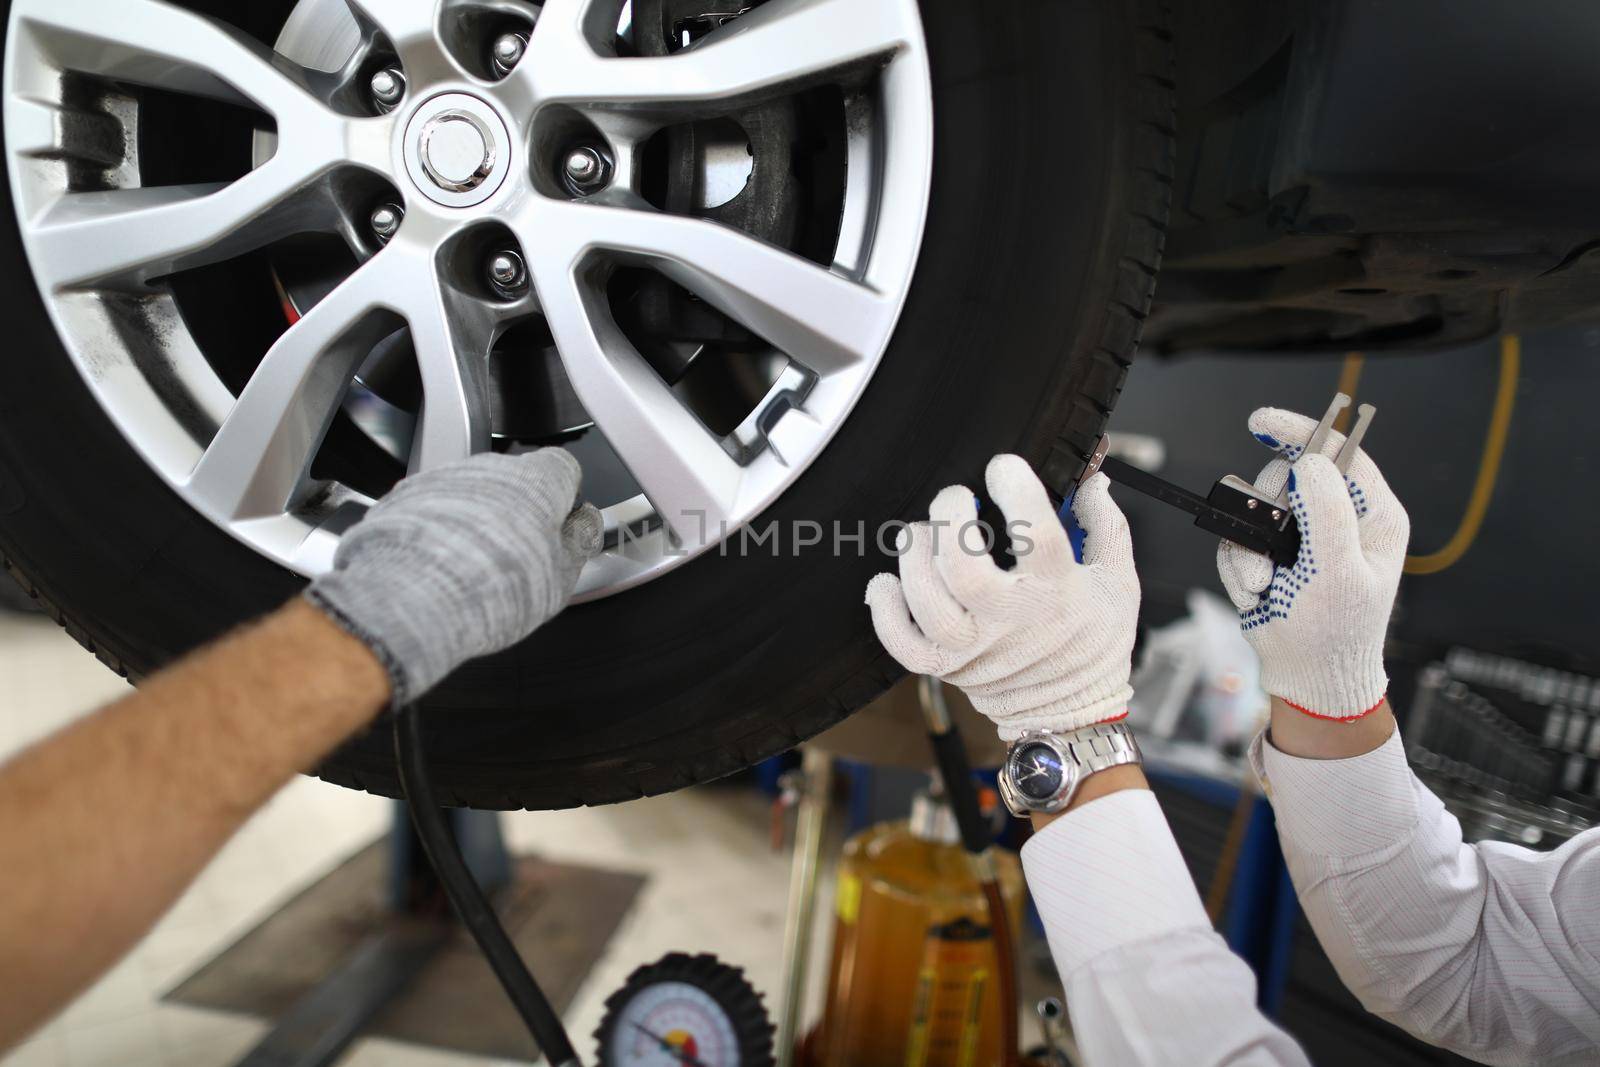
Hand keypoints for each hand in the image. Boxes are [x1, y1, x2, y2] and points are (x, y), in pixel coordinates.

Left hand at [306, 450, 600, 704]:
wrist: (411, 598)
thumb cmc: (490, 589)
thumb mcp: (561, 576)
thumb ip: (579, 540)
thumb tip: (585, 524)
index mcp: (538, 481)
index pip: (564, 468)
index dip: (566, 497)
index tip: (562, 524)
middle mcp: (491, 469)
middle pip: (517, 481)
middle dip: (521, 511)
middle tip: (520, 558)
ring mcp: (446, 478)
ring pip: (474, 493)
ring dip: (479, 520)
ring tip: (476, 569)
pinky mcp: (406, 496)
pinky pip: (435, 506)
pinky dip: (441, 528)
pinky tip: (442, 565)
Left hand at [864, 455, 1138, 740]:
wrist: (1072, 713)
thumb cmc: (1094, 641)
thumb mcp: (1119, 581)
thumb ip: (1106, 526)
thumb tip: (1093, 477)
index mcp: (1057, 592)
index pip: (1038, 533)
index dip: (1017, 490)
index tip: (1004, 468)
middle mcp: (1012, 620)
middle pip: (964, 570)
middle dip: (950, 519)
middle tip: (954, 499)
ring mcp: (974, 648)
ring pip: (928, 603)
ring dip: (914, 557)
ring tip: (919, 533)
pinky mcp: (947, 668)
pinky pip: (902, 644)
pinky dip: (885, 612)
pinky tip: (887, 583)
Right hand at [1217, 408, 1409, 719]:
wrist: (1307, 677)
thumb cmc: (1337, 633)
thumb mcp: (1339, 570)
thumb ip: (1326, 510)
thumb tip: (1309, 461)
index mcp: (1372, 515)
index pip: (1338, 453)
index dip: (1301, 432)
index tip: (1263, 422)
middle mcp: (1337, 519)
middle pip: (1285, 477)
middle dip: (1268, 513)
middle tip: (1274, 546)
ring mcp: (1301, 537)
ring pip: (1252, 509)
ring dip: (1250, 550)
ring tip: (1268, 582)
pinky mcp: (1269, 554)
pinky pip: (1235, 539)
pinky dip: (1240, 568)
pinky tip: (1262, 592)